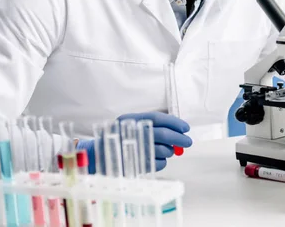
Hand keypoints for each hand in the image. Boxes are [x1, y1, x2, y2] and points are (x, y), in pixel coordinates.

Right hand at [77, 112, 192, 173]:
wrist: (96, 155)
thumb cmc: (120, 138)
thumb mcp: (132, 126)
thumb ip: (154, 126)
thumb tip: (180, 131)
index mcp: (130, 119)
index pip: (157, 118)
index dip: (174, 122)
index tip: (186, 128)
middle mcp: (129, 133)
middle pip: (162, 135)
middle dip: (179, 139)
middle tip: (188, 142)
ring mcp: (131, 149)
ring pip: (162, 150)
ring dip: (169, 151)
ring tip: (165, 150)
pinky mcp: (133, 165)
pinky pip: (158, 164)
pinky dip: (162, 162)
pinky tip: (156, 159)